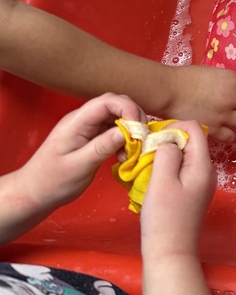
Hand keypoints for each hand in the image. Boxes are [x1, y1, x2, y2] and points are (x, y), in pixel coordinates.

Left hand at [17, 93, 140, 213]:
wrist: (34, 193)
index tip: (139, 129)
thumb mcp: (79, 166)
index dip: (128, 109)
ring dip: (130, 132)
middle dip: (134, 119)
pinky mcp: (92, 139)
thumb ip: (102, 147)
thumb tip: (128, 131)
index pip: (107, 101)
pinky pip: (114, 131)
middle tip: (141, 140)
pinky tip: (124, 156)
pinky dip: (125, 141)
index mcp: (77, 122)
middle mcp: (84, 120)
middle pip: (116, 105)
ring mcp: (88, 129)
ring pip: (117, 118)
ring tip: (132, 152)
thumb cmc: (52, 181)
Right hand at [140, 121, 214, 260]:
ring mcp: (201, 182)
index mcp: (204, 165)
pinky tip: (154, 180)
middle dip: (168, 141)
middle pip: (190, 141)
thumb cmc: (164, 217)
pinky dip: (167, 168)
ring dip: (166, 155)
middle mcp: (207, 171)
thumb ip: (168, 152)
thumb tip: (170, 139)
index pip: (195, 128)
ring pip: (184, 155)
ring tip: (147, 166)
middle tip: (147, 153)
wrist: (170, 252)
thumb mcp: (162, 179)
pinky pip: (182, 169)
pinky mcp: (192, 192)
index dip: (173, 127)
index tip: (154, 139)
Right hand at [163, 65, 235, 142]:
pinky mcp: (214, 129)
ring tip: (234, 119)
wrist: (168, 92)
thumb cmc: (186, 78)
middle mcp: (232, 97)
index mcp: (232, 79)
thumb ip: (227, 81)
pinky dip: (229, 133)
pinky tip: (223, 129)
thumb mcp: (212, 72)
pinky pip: (231, 136)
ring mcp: (224, 115)